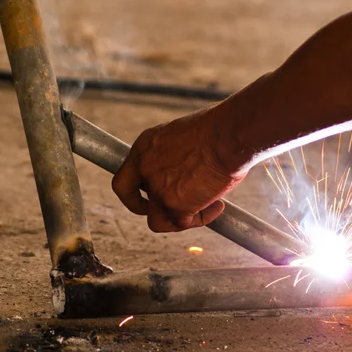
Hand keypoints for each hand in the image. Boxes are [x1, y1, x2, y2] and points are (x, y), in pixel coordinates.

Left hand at [112, 107, 245, 231]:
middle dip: (153, 209)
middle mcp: (146, 170)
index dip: (133, 193)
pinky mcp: (176, 207)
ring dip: (177, 219)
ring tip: (201, 207)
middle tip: (174, 207)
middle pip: (136, 203)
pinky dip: (203, 217)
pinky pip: (185, 223)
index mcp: (144, 148)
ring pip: (158, 221)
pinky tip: (218, 206)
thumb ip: (174, 156)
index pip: (124, 180)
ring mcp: (159, 191)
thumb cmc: (216, 128)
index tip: (146, 196)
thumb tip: (185, 169)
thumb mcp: (182, 135)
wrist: (228, 135)